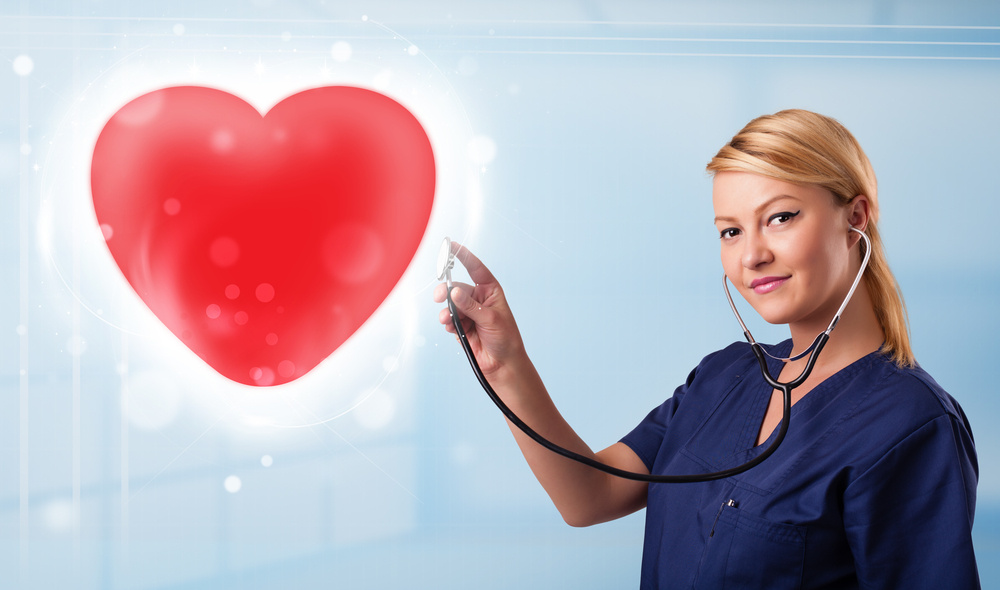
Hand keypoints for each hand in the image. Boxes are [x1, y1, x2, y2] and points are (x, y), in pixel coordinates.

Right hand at [433, 242, 526, 378]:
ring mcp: (468, 312)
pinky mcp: (460, 325)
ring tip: (447, 320)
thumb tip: (453, 292)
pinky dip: (447, 322)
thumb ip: (470, 305)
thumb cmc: (505, 338)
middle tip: (440, 296)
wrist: (502, 364)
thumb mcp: (490, 319)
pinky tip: (452, 328)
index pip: (475, 269)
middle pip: (456, 287)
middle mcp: (478, 299)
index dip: (463, 256)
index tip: (451, 245)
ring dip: (446, 311)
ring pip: (449, 304)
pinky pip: (448, 318)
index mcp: (490, 291)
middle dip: (446, 291)